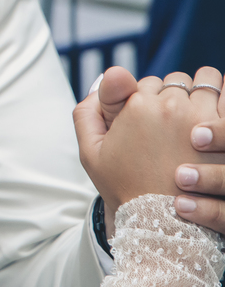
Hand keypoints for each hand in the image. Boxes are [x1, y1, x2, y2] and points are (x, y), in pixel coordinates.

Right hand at [75, 67, 223, 237]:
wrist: (162, 224)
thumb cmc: (126, 189)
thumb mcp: (90, 152)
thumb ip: (89, 110)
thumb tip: (109, 75)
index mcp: (136, 107)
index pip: (146, 82)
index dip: (145, 100)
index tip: (147, 123)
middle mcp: (170, 107)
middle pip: (176, 81)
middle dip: (174, 95)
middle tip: (173, 125)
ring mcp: (202, 117)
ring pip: (206, 81)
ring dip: (204, 91)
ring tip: (200, 116)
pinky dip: (224, 96)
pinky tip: (219, 112)